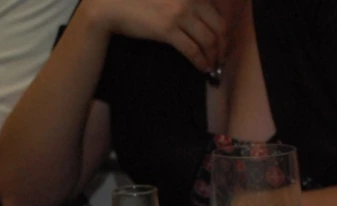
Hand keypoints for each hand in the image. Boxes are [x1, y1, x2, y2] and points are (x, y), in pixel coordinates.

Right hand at [83, 0, 225, 72]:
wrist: (113, 5)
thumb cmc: (137, 1)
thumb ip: (184, 3)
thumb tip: (200, 23)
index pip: (217, 12)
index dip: (223, 30)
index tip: (223, 42)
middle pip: (218, 27)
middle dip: (223, 45)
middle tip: (221, 57)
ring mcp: (179, 13)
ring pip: (208, 40)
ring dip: (214, 56)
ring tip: (213, 65)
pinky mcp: (168, 29)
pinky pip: (192, 49)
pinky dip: (201, 61)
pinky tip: (202, 68)